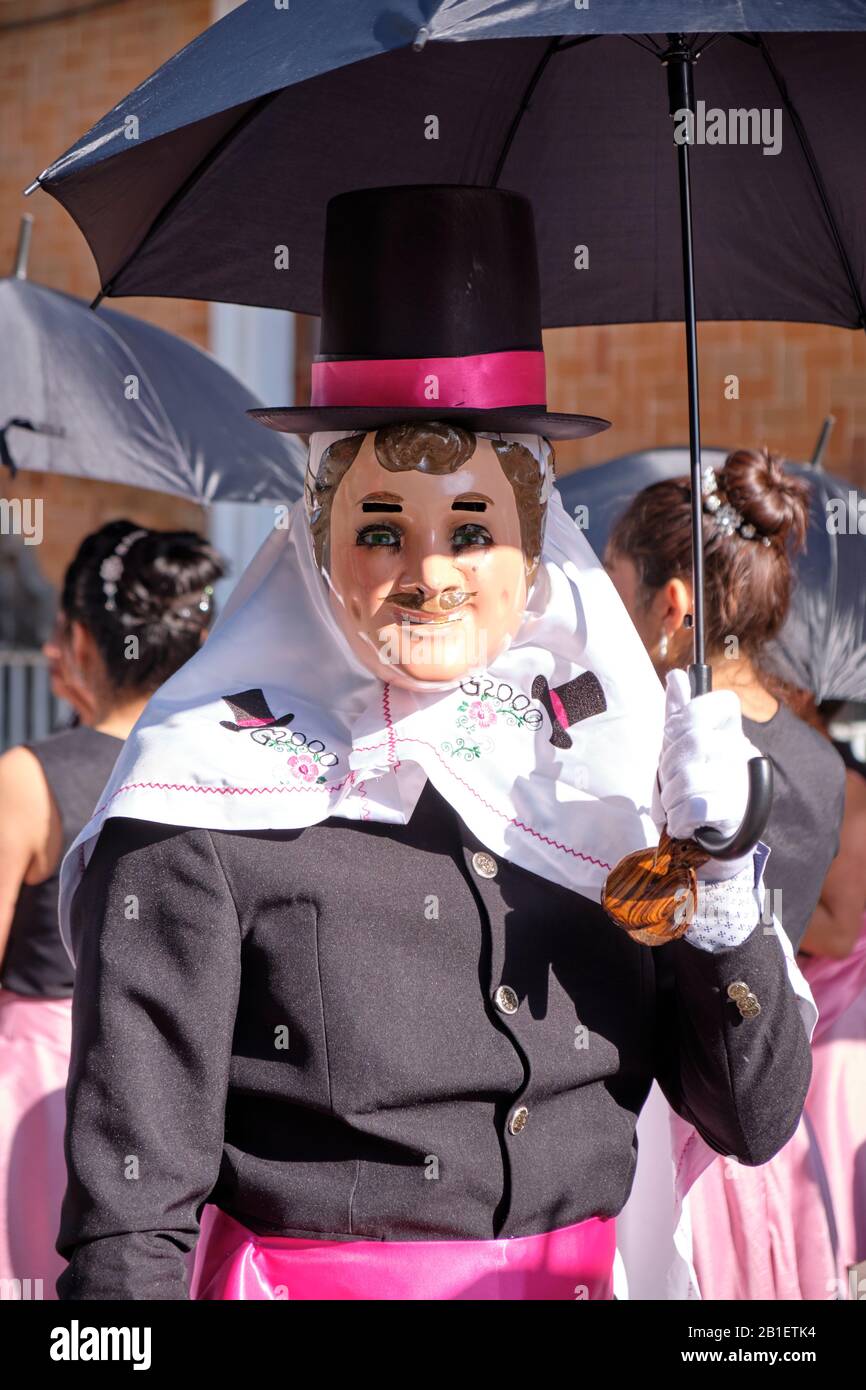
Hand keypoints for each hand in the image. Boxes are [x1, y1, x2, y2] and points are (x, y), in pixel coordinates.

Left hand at [653, 668, 759, 881]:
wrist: (709, 846)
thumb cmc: (693, 792)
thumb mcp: (678, 753)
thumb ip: (678, 715)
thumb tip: (677, 676)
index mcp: (730, 733)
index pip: (720, 702)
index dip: (689, 718)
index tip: (672, 741)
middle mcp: (742, 753)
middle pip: (695, 740)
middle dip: (669, 767)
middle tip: (669, 784)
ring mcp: (743, 783)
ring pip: (690, 777)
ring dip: (671, 799)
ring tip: (676, 808)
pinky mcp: (737, 814)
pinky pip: (696, 807)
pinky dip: (679, 820)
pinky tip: (684, 825)